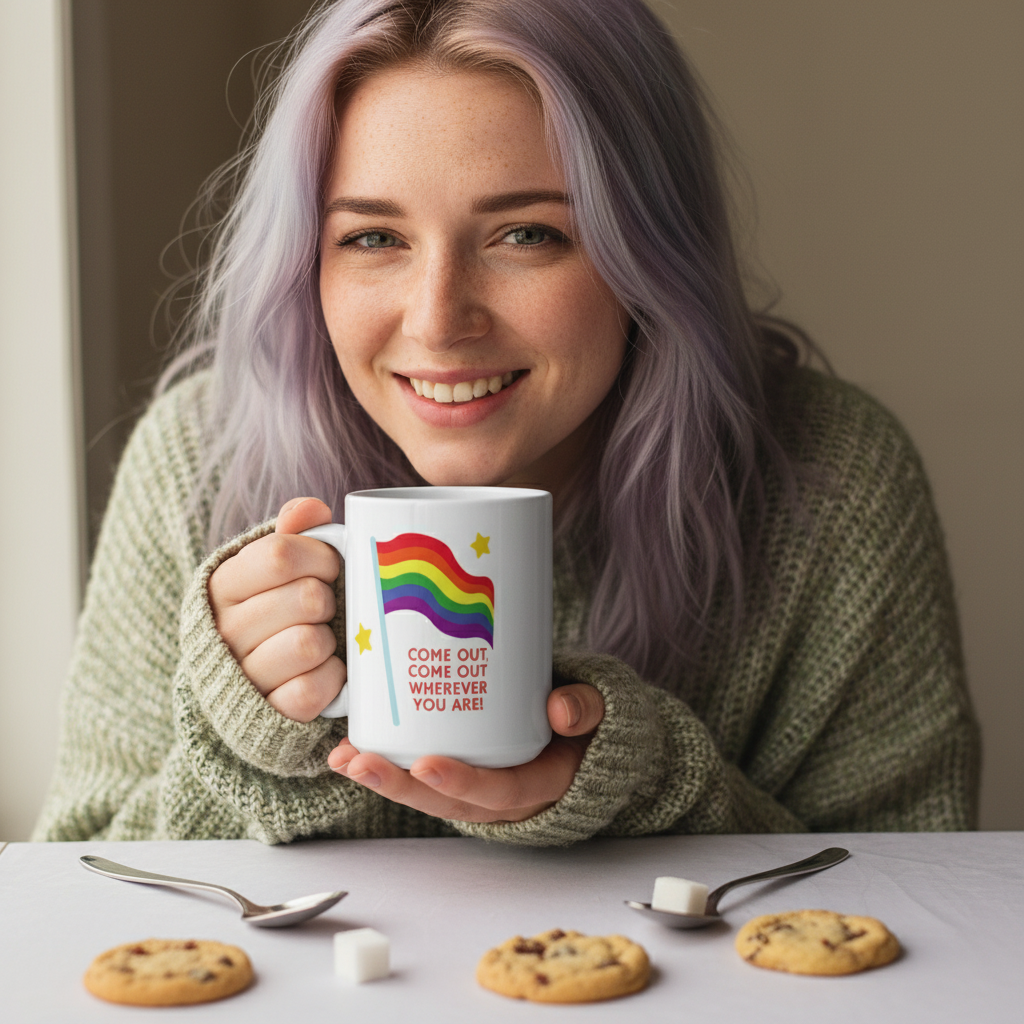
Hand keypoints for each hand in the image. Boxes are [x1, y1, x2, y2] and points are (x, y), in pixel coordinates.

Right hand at [208, 497, 344, 721]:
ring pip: (311, 642)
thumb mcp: (276, 568)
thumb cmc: (280, 608)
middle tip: (326, 607)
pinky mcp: (270, 711)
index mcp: (223, 585)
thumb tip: (311, 509)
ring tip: (323, 638)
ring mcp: (245, 675)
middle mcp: (225, 630)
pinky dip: (332, 678)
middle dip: (330, 599)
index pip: (278, 554)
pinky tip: (326, 669)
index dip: (321, 556)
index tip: (331, 566)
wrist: (257, 686)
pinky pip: (314, 688)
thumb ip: (294, 532)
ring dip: (332, 639)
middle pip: (308, 598)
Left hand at [326, 683, 604, 821]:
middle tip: (360, 762)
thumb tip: (561, 712)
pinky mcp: (461, 775)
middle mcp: (504, 800)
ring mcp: (479, 791)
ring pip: (428, 795)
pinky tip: (353, 749)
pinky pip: (422, 778)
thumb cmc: (586, 725)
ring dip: (383, 779)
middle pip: (447, 803)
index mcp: (540, 785)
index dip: (462, 783)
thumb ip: (585, 707)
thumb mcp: (597, 713)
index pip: (499, 792)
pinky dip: (389, 766)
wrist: (584, 739)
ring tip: (343, 757)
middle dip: (399, 785)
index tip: (427, 764)